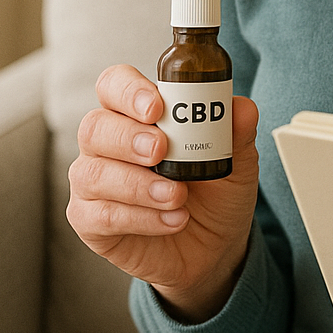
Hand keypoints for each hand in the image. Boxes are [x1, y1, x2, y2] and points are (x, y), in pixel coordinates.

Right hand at [67, 64, 259, 321]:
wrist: (214, 248)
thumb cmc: (216, 194)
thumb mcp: (237, 163)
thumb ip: (236, 133)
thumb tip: (241, 107)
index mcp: (137, 115)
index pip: (114, 85)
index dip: (129, 90)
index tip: (157, 107)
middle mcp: (108, 144)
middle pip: (95, 126)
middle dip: (128, 137)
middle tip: (161, 151)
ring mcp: (94, 183)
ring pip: (91, 172)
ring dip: (137, 185)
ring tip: (177, 196)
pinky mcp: (91, 221)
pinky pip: (99, 215)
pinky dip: (140, 218)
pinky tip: (172, 220)